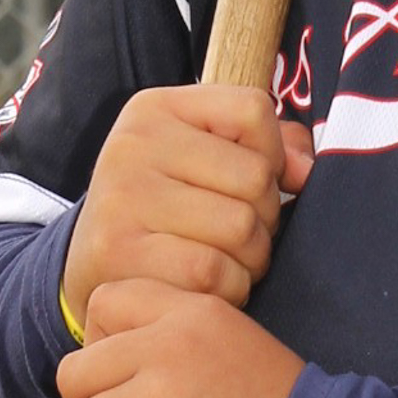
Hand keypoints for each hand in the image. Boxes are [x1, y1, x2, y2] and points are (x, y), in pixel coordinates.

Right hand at [62, 85, 313, 330]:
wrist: (91, 266)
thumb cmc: (167, 207)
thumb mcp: (205, 158)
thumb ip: (267, 147)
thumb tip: (306, 171)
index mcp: (156, 108)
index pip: (253, 110)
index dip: (273, 154)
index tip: (250, 183)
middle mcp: (132, 143)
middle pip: (256, 177)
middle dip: (266, 218)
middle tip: (238, 236)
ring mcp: (121, 196)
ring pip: (241, 228)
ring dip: (251, 259)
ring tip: (226, 260)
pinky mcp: (118, 252)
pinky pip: (213, 272)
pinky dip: (228, 289)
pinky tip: (208, 287)